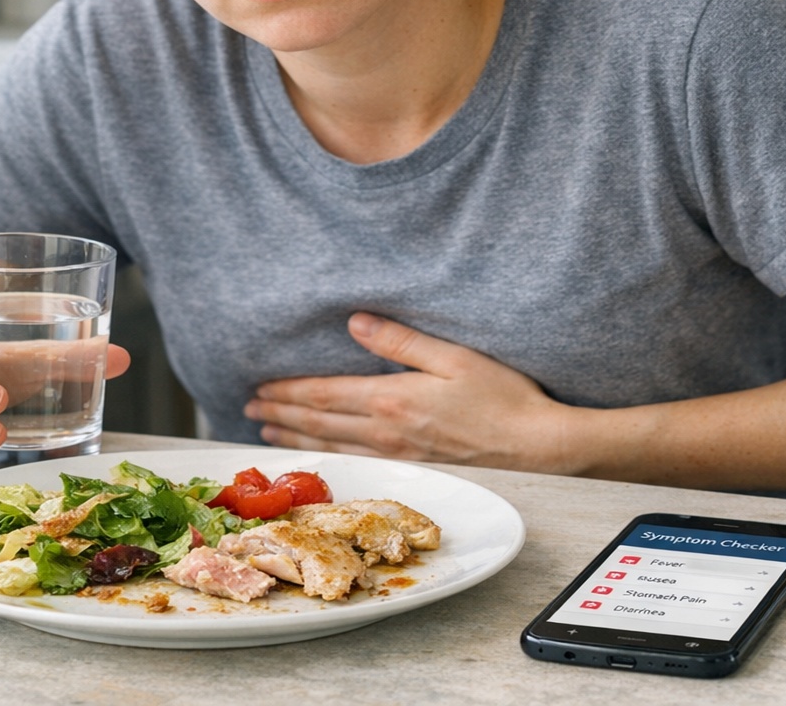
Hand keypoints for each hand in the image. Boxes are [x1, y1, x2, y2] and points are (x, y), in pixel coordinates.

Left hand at [244, 313, 579, 472]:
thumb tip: (354, 322)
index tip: (260, 386)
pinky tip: (318, 452)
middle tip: (250, 408)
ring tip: (267, 431)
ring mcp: (399, 452)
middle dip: (281, 413)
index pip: (326, 395)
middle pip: (320, 422)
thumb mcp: (454, 357)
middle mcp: (388, 430)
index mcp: (392, 399)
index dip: (289, 391)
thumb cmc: (503, 396)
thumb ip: (401, 340)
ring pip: (333, 445)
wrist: (536, 444)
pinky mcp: (413, 464)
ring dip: (296, 437)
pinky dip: (327, 454)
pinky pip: (356, 459)